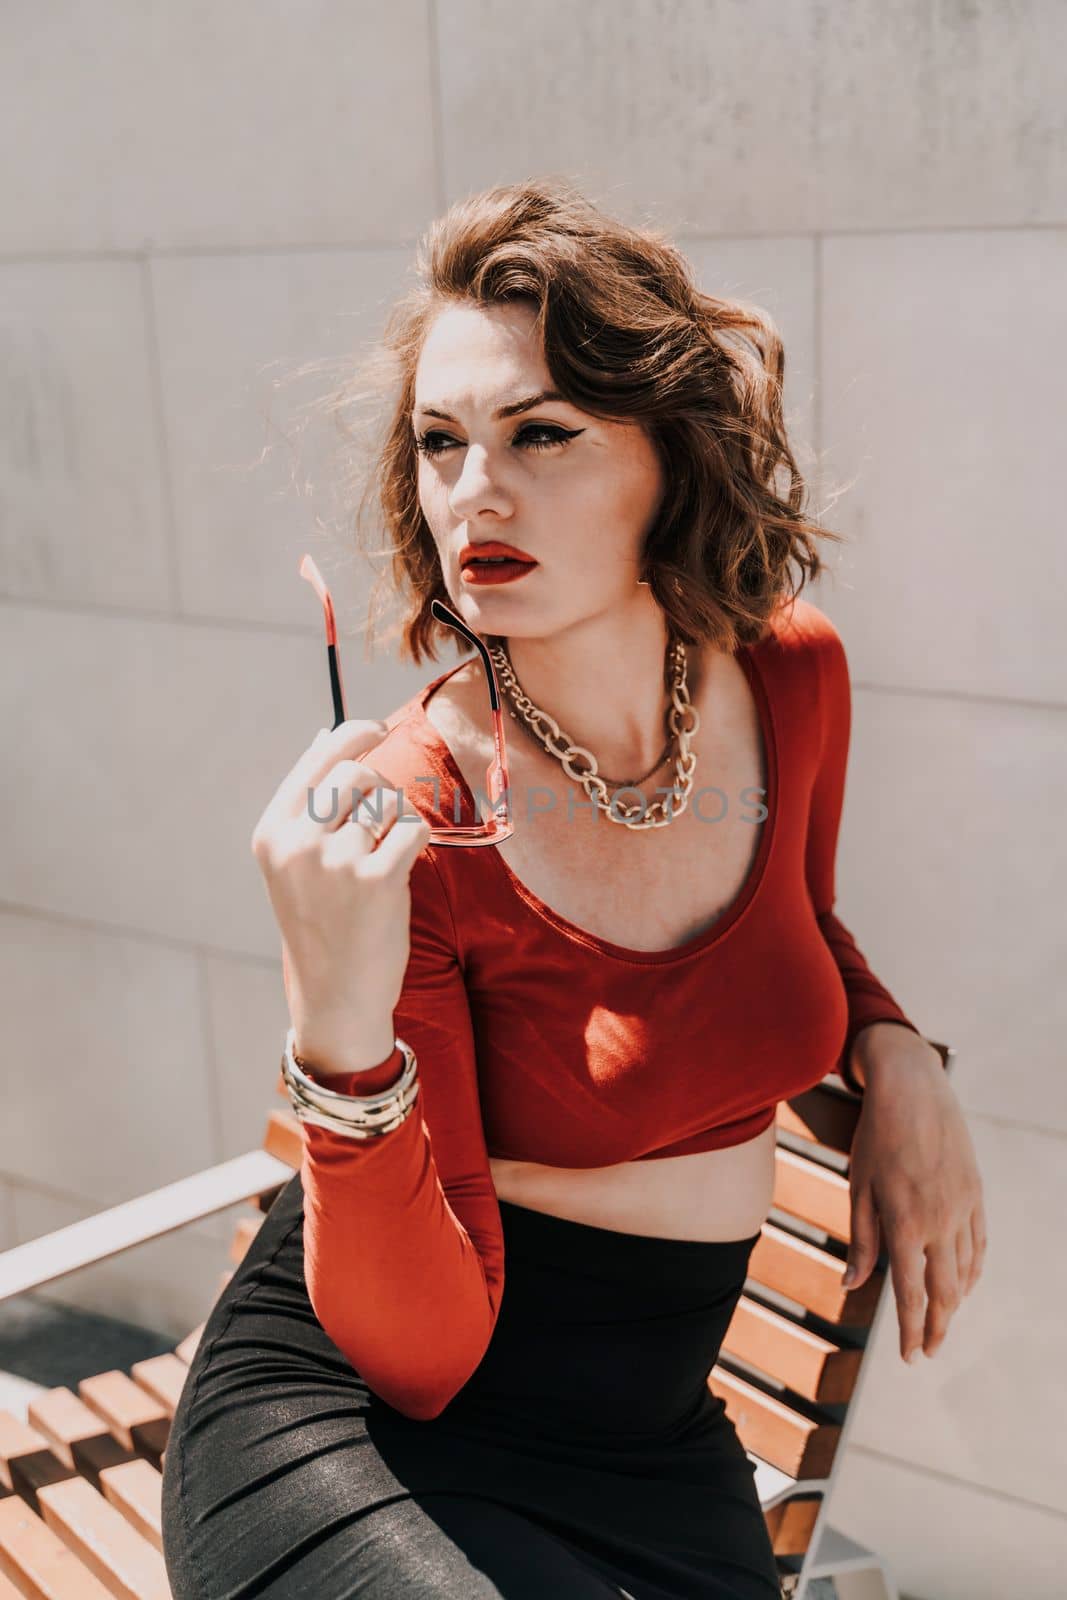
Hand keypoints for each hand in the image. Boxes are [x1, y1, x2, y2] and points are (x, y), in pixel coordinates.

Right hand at [250, 719, 431, 1073]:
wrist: (335, 995)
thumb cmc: (321, 923)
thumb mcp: (295, 865)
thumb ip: (308, 804)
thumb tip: (327, 735)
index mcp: (272, 834)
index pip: (317, 760)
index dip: (352, 735)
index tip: (377, 728)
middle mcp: (298, 843)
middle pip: (357, 774)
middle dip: (379, 787)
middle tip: (383, 819)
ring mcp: (336, 862)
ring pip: (388, 801)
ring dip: (397, 821)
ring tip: (384, 858)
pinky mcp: (377, 880)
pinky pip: (413, 829)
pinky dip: (415, 842)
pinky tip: (401, 870)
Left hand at [841, 1024, 986, 1362]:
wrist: (912, 1088)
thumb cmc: (875, 1136)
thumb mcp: (858, 1187)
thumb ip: (861, 1240)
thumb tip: (851, 1286)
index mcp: (905, 1223)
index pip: (910, 1294)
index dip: (910, 1331)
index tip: (910, 1357)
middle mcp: (939, 1221)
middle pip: (944, 1292)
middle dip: (937, 1328)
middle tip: (928, 1352)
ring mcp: (962, 1208)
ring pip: (965, 1272)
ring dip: (955, 1304)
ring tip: (941, 1323)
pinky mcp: (975, 1193)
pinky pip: (978, 1244)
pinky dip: (972, 1271)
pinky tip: (963, 1284)